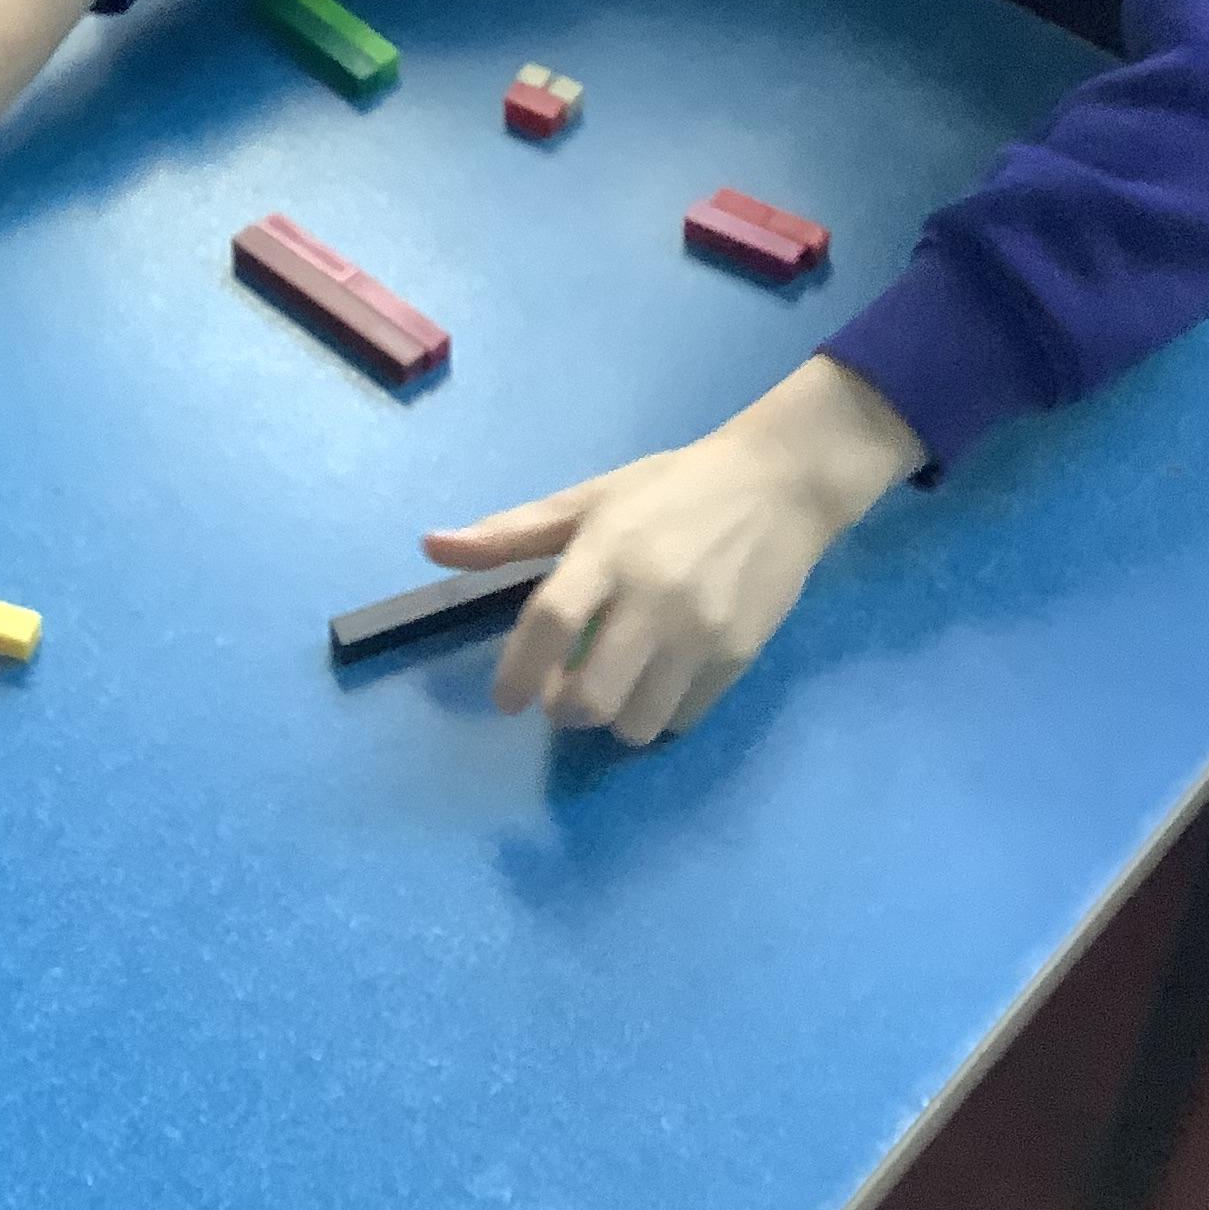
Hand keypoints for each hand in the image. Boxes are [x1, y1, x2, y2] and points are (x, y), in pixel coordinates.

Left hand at [424, 357, 924, 741]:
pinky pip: (683, 719)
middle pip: (591, 694)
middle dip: (563, 709)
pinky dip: (659, 715)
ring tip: (611, 690)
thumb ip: (511, 533)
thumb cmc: (671, 489)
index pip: (550, 622)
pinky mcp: (739, 657)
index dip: (518, 669)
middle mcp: (654, 596)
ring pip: (637, 721)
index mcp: (609, 550)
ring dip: (612, 718)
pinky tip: (656, 684)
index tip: (506, 698)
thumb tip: (430, 546)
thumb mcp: (590, 498)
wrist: (778, 487)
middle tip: (560, 695)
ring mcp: (702, 632)